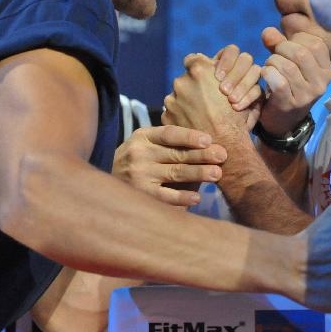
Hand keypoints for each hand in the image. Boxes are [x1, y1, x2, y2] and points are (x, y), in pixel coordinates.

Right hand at [112, 125, 226, 206]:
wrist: (108, 183)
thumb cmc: (140, 161)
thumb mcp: (148, 145)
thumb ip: (171, 144)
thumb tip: (209, 147)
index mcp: (143, 136)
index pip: (169, 134)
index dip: (189, 136)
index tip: (208, 140)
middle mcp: (140, 154)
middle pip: (176, 154)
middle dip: (202, 155)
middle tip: (222, 156)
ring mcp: (139, 175)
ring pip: (174, 173)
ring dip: (198, 173)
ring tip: (217, 174)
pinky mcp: (141, 194)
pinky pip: (165, 196)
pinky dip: (182, 197)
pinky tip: (197, 198)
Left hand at [163, 53, 259, 139]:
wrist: (226, 147)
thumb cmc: (236, 117)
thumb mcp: (239, 87)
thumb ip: (221, 73)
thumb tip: (212, 67)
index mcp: (200, 69)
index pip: (194, 59)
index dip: (200, 69)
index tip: (205, 80)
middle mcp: (182, 80)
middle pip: (185, 79)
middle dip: (193, 89)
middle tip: (206, 103)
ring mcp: (171, 98)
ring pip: (178, 96)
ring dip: (187, 104)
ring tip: (201, 117)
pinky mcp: (166, 115)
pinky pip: (173, 112)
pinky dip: (181, 118)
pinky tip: (193, 125)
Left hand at [258, 28, 330, 135]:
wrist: (282, 119)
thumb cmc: (287, 83)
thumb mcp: (288, 60)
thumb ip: (279, 42)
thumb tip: (268, 32)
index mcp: (326, 69)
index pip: (316, 43)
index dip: (296, 39)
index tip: (287, 44)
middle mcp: (321, 83)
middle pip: (301, 53)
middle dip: (281, 48)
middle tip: (274, 55)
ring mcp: (307, 95)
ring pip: (288, 66)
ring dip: (272, 61)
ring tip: (269, 66)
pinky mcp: (290, 104)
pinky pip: (279, 81)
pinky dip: (267, 73)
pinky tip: (265, 74)